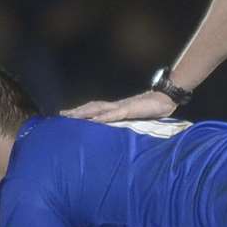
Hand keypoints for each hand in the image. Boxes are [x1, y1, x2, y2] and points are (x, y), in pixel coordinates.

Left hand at [61, 91, 176, 123]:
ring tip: (71, 116)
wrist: (165, 99)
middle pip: (92, 106)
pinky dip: (102, 117)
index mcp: (117, 108)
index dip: (82, 111)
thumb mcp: (137, 117)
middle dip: (77, 111)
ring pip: (98, 108)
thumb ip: (127, 121)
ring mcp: (121, 107)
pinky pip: (113, 114)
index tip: (69, 115)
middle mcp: (116, 105)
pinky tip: (93, 120)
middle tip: (61, 115)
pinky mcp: (128, 110)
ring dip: (84, 112)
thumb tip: (117, 127)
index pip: (95, 108)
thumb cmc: (153, 109)